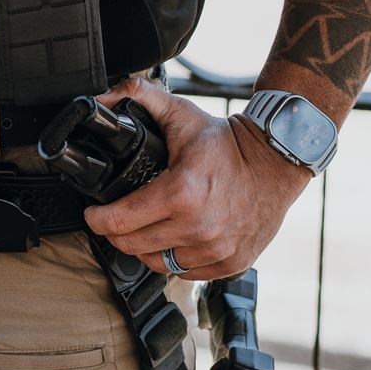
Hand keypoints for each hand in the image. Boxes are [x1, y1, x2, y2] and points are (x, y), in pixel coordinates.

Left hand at [82, 74, 311, 277]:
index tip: (94, 213)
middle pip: (132, 246)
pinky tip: (173, 240)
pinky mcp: (231, 263)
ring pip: (157, 264)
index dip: (97, 218)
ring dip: (144, 248)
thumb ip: (139, 97)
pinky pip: (186, 273)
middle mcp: (198, 228)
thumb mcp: (181, 112)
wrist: (276, 161)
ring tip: (144, 229)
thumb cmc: (228, 142)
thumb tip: (100, 97)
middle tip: (115, 219)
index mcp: (180, 193)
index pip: (118, 222)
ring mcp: (216, 250)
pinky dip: (175, 259)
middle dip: (115, 233)